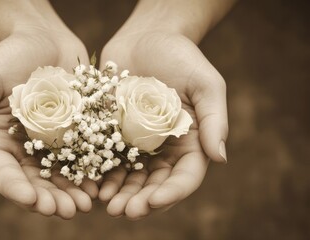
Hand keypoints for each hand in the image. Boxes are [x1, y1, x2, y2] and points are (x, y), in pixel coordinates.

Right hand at [0, 24, 98, 217]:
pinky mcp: (78, 130)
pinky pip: (85, 155)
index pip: (5, 173)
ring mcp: (55, 140)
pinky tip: (102, 183)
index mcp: (1, 140)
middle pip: (36, 181)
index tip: (32, 201)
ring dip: (72, 192)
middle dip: (49, 199)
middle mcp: (28, 146)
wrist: (43, 37)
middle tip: (65, 211)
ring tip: (84, 204)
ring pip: (62, 175)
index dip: (17, 190)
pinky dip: (92, 172)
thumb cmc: (9, 55)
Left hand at [98, 32, 227, 218]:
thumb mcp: (206, 83)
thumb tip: (220, 158)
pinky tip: (90, 183)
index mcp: (190, 142)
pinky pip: (106, 158)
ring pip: (130, 178)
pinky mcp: (113, 132)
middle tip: (123, 212)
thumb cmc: (181, 56)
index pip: (184, 177)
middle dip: (140, 201)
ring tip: (105, 204)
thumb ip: (213, 120)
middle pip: (155, 184)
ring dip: (119, 194)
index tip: (153, 202)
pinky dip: (100, 174)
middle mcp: (164, 148)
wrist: (146, 36)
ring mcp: (137, 143)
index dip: (171, 193)